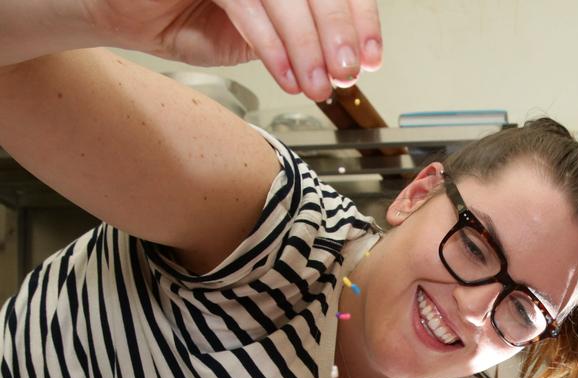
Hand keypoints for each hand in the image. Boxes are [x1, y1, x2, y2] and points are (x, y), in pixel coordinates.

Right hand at [91, 0, 382, 99]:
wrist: (122, 13)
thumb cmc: (183, 16)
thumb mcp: (255, 32)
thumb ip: (293, 36)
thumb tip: (341, 60)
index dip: (357, 18)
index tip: (370, 57)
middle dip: (337, 33)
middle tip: (348, 73)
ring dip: (307, 45)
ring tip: (318, 85)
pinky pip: (245, 2)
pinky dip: (271, 44)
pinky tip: (287, 77)